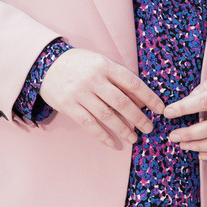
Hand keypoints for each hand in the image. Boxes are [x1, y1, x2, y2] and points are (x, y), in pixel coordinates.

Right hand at [39, 49, 164, 149]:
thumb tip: (141, 100)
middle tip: (149, 128)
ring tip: (134, 138)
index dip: (149, 97)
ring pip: (106, 115)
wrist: (46, 63)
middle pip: (121, 102)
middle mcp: (94, 79)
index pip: (133, 83)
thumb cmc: (80, 65)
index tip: (160, 109)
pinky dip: (102, 135)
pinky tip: (113, 143)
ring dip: (123, 129)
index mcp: (106, 66)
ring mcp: (80, 93)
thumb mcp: (100, 63)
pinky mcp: (69, 106)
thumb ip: (118, 79)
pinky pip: (89, 124)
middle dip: (138, 117)